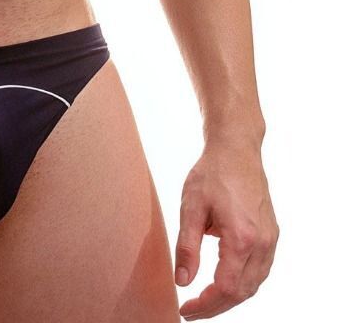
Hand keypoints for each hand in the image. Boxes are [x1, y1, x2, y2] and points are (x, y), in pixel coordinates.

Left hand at [175, 140, 278, 318]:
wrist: (236, 148)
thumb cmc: (212, 173)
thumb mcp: (191, 207)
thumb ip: (187, 247)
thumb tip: (182, 282)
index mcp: (241, 238)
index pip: (226, 288)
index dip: (205, 305)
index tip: (185, 309)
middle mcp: (262, 243)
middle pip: (243, 292)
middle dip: (217, 306)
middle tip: (193, 310)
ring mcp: (270, 239)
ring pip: (255, 284)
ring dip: (231, 297)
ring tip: (206, 300)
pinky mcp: (272, 234)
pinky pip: (261, 269)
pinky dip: (244, 282)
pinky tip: (225, 280)